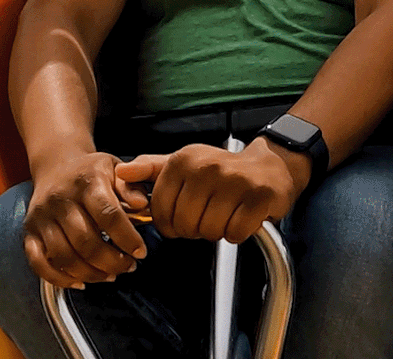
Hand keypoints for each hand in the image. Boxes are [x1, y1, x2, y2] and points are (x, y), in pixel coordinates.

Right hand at [22, 151, 146, 287]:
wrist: (56, 167)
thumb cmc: (92, 172)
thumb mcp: (116, 169)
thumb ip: (130, 187)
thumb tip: (142, 205)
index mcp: (86, 182)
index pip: (108, 214)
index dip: (127, 237)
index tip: (141, 252)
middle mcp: (60, 199)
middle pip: (85, 240)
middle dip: (111, 261)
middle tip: (128, 267)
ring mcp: (41, 218)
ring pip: (63, 256)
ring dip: (90, 273)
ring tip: (110, 276)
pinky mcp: (28, 232)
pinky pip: (38, 263)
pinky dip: (59, 278)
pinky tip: (81, 282)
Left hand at [113, 139, 298, 242]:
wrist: (272, 166)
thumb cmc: (224, 171)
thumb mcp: (186, 165)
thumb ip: (151, 170)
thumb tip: (120, 171)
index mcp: (184, 160)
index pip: (161, 211)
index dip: (171, 223)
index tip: (184, 215)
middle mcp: (208, 167)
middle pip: (186, 224)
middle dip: (196, 228)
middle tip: (209, 215)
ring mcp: (236, 181)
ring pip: (210, 230)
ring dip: (217, 231)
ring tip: (226, 214)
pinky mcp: (260, 196)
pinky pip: (236, 233)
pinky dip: (238, 233)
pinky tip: (242, 217)